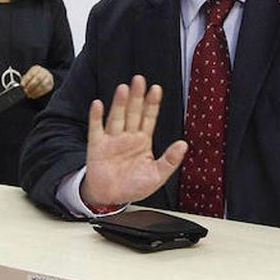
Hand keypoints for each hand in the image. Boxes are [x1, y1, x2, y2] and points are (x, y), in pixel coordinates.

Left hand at [21, 64, 54, 99]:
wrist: (43, 78)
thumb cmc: (33, 78)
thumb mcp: (28, 76)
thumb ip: (25, 80)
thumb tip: (22, 86)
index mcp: (37, 68)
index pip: (32, 73)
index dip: (26, 80)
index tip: (22, 86)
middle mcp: (44, 72)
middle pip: (38, 79)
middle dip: (31, 86)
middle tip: (26, 91)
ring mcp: (49, 78)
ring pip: (42, 85)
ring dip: (35, 91)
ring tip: (29, 95)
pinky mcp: (51, 84)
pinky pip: (45, 90)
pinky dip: (38, 94)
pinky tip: (34, 96)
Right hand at [79, 75, 186, 207]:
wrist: (111, 199)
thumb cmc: (133, 186)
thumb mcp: (157, 176)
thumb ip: (170, 160)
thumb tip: (183, 144)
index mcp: (143, 141)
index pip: (149, 118)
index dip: (152, 104)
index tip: (156, 89)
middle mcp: (128, 136)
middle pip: (133, 113)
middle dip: (137, 97)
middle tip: (140, 80)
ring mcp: (112, 140)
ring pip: (117, 117)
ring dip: (120, 103)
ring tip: (124, 89)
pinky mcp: (97, 147)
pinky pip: (96, 129)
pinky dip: (96, 117)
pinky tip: (98, 104)